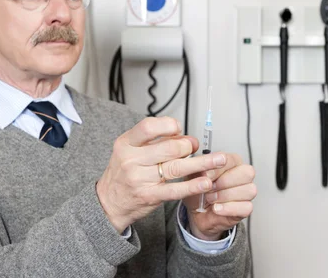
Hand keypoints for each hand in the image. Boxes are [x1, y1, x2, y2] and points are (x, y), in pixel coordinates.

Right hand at [96, 117, 226, 232]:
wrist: (108, 202)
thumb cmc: (124, 172)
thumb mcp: (131, 150)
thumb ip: (156, 142)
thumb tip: (188, 139)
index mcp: (126, 143)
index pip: (149, 126)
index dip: (168, 125)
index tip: (178, 129)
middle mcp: (131, 160)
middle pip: (169, 148)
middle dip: (188, 146)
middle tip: (195, 147)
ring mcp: (140, 179)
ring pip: (177, 168)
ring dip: (202, 163)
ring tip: (219, 160)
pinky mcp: (149, 196)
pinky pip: (175, 189)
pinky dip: (193, 185)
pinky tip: (205, 182)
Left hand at [183, 153, 256, 240]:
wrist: (196, 211)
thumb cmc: (198, 190)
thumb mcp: (194, 176)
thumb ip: (201, 170)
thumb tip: (207, 171)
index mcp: (232, 163)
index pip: (233, 159)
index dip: (219, 168)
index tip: (206, 175)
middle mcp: (242, 176)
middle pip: (247, 173)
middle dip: (225, 181)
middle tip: (209, 187)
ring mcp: (246, 192)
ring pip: (249, 190)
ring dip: (226, 195)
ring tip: (210, 199)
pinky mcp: (246, 208)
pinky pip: (247, 207)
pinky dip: (228, 208)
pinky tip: (216, 208)